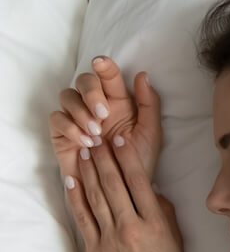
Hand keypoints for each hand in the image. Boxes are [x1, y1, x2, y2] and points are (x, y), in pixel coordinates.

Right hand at [48, 56, 161, 187]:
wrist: (121, 188)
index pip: (108, 75)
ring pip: (67, 96)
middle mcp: (95, 105)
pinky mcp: (62, 133)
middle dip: (91, 92)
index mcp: (119, 101)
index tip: (101, 63)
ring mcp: (77, 117)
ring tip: (96, 133)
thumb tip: (143, 74)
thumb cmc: (137, 161)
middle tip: (103, 114)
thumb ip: (149, 104)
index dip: (104, 65)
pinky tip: (86, 143)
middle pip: (83, 80)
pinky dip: (70, 127)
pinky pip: (57, 118)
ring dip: (81, 112)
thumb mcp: (151, 134)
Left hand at [64, 137, 184, 251]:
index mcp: (156, 226)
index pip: (140, 184)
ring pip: (96, 197)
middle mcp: (131, 228)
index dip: (128, 160)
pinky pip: (84, 217)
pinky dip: (77, 196)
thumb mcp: (177, 244)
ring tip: (84, 150)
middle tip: (97, 137)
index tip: (120, 141)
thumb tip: (153, 193)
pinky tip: (73, 179)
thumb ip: (165, 216)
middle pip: (114, 185)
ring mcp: (110, 239)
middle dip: (104, 158)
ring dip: (89, 170)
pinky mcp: (94, 250)